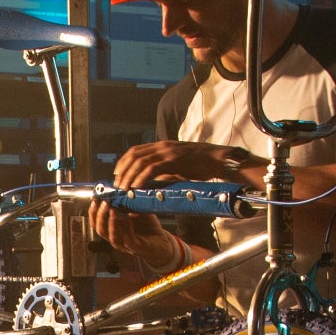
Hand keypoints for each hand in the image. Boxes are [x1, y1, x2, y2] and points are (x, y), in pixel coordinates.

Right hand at [87, 196, 175, 262]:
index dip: (93, 212)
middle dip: (100, 216)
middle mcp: (116, 239)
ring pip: (112, 237)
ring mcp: (125, 245)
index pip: (97, 223)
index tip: (95, 199)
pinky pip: (128, 240)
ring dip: (111, 222)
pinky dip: (126, 229)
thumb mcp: (136, 212)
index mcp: (113, 230)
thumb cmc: (148, 227)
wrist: (163, 241)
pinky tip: (126, 218)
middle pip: (100, 230)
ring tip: (113, 209)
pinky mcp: (137, 248)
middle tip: (104, 202)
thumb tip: (122, 189)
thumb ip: (127, 204)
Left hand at [111, 138, 231, 190]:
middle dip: (122, 171)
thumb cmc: (200, 165)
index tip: (117, 174)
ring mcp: (168, 152)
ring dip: (129, 176)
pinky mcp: (175, 160)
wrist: (218, 160)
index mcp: (162, 146)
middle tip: (117, 185)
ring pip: (140, 162)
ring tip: (124, 188)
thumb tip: (151, 184)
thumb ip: (163, 172)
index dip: (123, 162)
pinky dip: (142, 177)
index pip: (135, 151)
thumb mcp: (177, 167)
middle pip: (134, 156)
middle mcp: (163, 146)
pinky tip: (136, 186)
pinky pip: (152, 168)